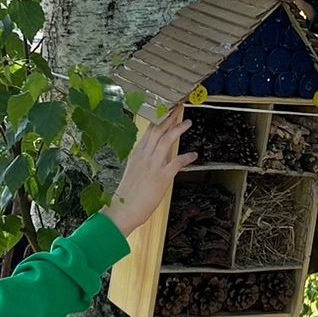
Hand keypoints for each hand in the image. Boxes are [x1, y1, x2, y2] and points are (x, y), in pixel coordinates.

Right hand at [103, 105, 197, 235]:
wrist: (123, 209)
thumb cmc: (127, 194)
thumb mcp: (133, 171)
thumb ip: (143, 160)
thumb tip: (153, 156)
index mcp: (137, 153)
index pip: (149, 130)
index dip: (159, 118)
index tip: (167, 109)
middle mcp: (144, 155)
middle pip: (158, 129)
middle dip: (169, 117)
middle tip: (178, 107)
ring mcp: (153, 165)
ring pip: (167, 140)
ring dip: (178, 129)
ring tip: (188, 122)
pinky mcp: (162, 176)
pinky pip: (177, 162)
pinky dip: (187, 156)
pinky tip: (194, 154)